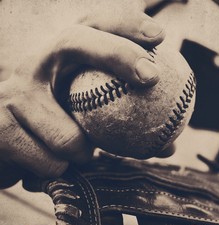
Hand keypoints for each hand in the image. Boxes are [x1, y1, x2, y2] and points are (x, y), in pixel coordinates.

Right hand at [0, 0, 164, 188]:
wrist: (2, 142)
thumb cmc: (55, 128)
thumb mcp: (86, 114)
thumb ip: (124, 122)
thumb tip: (168, 146)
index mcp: (58, 57)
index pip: (94, 24)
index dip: (126, 24)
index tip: (159, 36)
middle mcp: (32, 64)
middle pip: (75, 40)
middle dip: (117, 53)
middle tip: (150, 76)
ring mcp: (12, 94)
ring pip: (70, 134)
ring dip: (83, 155)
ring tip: (76, 155)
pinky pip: (52, 164)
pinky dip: (60, 172)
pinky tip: (45, 166)